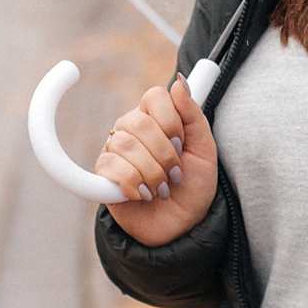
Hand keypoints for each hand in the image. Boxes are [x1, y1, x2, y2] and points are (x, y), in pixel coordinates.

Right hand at [97, 75, 217, 245]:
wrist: (181, 226)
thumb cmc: (193, 187)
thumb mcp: (204, 150)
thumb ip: (193, 115)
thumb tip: (179, 81)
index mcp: (156, 118)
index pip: (155, 96)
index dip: (171, 121)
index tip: (181, 144)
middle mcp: (131, 129)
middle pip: (140, 122)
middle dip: (165, 154)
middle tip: (175, 174)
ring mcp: (114, 150)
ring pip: (126, 145)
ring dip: (152, 172)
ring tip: (161, 189)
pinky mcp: (102, 174)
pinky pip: (111, 167)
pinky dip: (134, 184)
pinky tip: (144, 194)